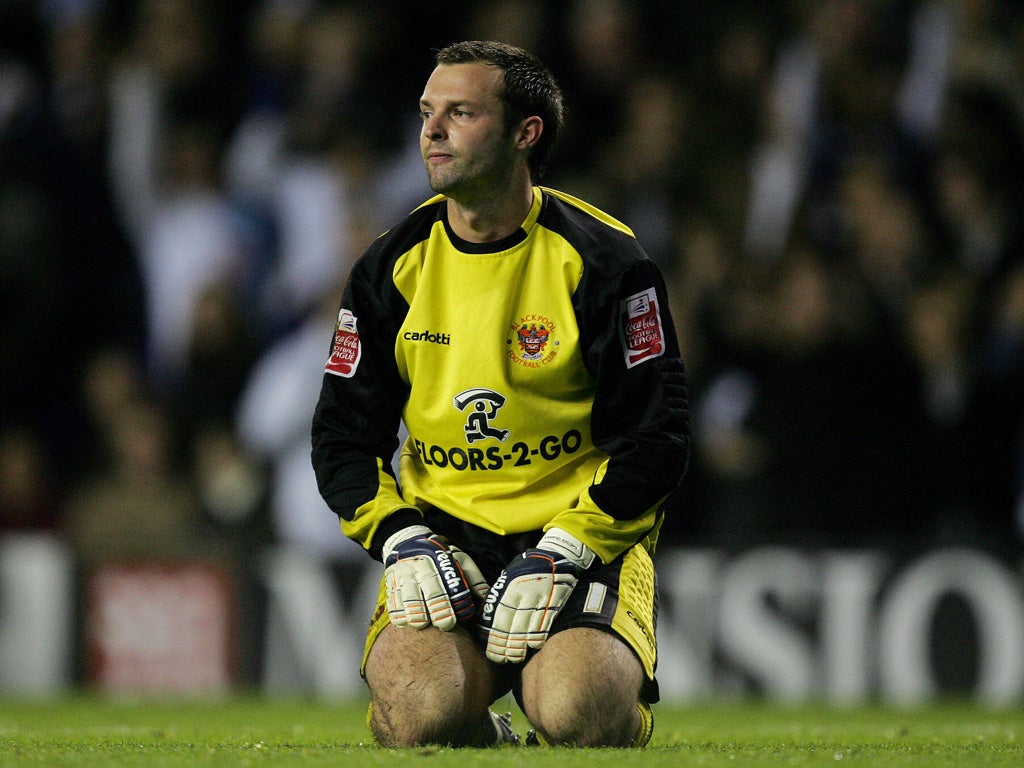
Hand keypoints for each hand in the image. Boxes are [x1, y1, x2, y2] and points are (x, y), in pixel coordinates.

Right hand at [383, 525, 487, 630]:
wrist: (406, 543)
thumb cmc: (438, 557)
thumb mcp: (458, 558)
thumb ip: (472, 576)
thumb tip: (484, 595)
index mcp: (438, 558)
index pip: (448, 579)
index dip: (454, 598)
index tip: (459, 617)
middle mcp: (419, 565)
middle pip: (429, 587)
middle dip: (438, 608)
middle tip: (445, 624)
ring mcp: (402, 574)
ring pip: (408, 595)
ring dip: (415, 612)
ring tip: (422, 624)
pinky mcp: (390, 583)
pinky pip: (392, 600)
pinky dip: (398, 613)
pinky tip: (405, 623)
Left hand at [478, 528, 594, 662]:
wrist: (556, 555)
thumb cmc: (528, 568)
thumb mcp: (510, 575)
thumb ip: (501, 594)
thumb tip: (487, 617)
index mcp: (511, 585)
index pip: (500, 614)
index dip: (495, 635)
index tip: (491, 650)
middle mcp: (525, 591)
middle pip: (514, 623)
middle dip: (507, 644)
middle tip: (502, 658)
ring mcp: (542, 595)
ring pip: (530, 625)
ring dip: (522, 644)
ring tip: (515, 656)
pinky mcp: (556, 599)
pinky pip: (546, 621)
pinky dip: (539, 635)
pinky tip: (533, 645)